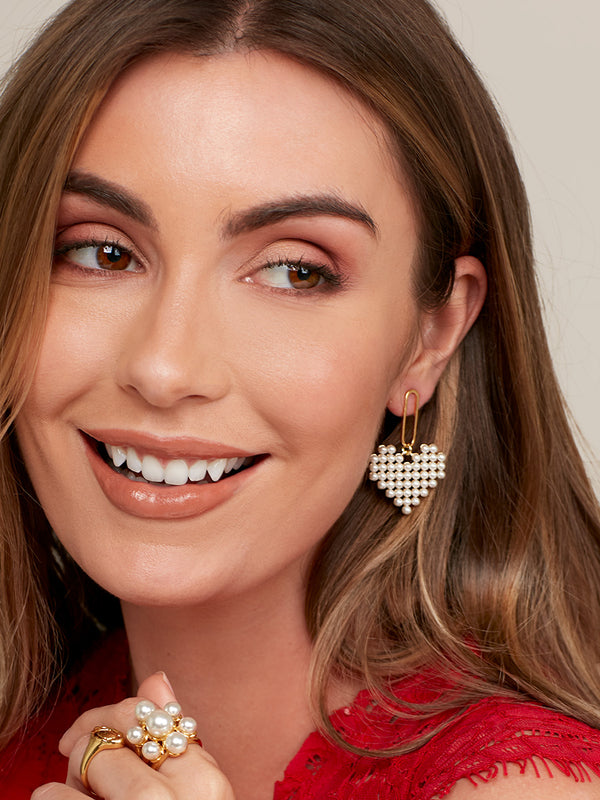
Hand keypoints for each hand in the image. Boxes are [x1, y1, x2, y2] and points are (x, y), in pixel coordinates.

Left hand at [31, 673, 234, 799]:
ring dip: (66, 788)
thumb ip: (179, 739)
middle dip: (91, 755)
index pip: (146, 716)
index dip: (113, 718)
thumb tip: (158, 677)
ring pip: (75, 773)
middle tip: (93, 779)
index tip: (97, 731)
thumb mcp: (196, 793)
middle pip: (106, 742)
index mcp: (204, 784)